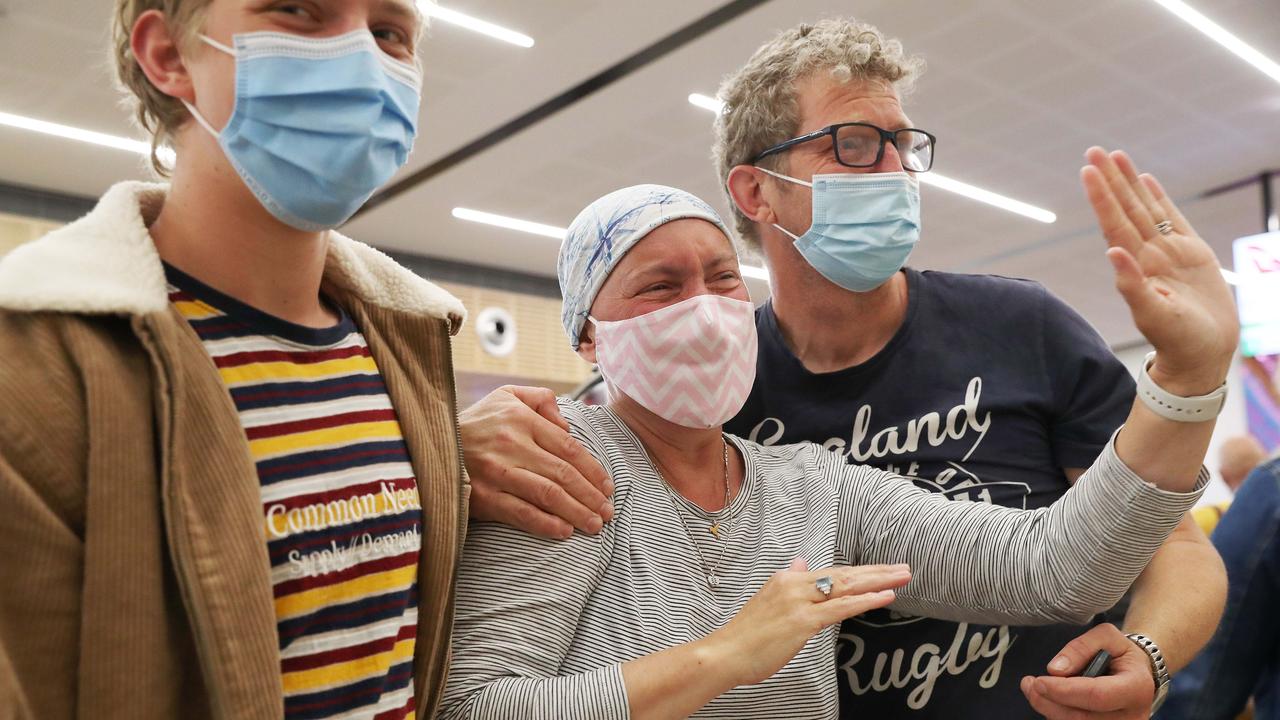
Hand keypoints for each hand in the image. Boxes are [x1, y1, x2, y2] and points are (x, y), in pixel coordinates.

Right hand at [460, 385, 612, 538]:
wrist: (430, 445)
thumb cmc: (476, 423)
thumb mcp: (507, 396)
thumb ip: (542, 400)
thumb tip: (567, 423)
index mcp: (521, 419)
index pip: (568, 446)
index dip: (593, 469)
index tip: (608, 487)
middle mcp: (511, 444)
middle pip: (563, 473)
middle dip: (591, 496)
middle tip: (607, 512)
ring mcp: (496, 472)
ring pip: (548, 494)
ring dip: (577, 512)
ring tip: (594, 525)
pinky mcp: (482, 497)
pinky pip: (521, 513)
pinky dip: (546, 524)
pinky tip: (564, 531)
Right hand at [705, 559, 909, 685]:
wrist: (724, 653)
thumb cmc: (745, 636)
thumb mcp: (767, 600)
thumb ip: (788, 581)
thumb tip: (801, 563)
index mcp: (786, 580)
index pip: (830, 573)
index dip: (859, 571)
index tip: (881, 570)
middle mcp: (794, 584)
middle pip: (844, 575)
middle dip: (877, 571)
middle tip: (904, 567)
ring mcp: (799, 601)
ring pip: (846, 586)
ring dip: (879, 581)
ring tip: (903, 577)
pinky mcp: (803, 621)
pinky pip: (841, 608)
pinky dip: (866, 600)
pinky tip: (885, 597)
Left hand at [1020, 623, 1154, 718]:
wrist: (1138, 674)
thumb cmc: (1122, 654)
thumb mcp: (1107, 637)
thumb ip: (1080, 647)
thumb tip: (1055, 670)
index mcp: (1136, 688)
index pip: (1097, 696)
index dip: (1065, 691)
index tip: (1039, 681)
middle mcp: (1133, 716)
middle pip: (1082, 718)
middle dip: (1049, 702)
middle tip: (1028, 684)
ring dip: (1048, 709)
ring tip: (1033, 689)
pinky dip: (1057, 714)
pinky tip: (1048, 700)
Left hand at [1082, 147, 1238, 394]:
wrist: (1203, 356)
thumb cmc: (1178, 342)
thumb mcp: (1153, 315)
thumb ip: (1132, 285)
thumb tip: (1112, 252)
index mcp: (1135, 266)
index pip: (1114, 223)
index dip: (1101, 197)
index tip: (1087, 171)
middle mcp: (1147, 254)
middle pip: (1125, 208)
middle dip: (1110, 180)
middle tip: (1093, 150)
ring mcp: (1168, 252)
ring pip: (1145, 209)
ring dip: (1130, 183)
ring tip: (1116, 156)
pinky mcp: (1191, 254)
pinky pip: (1172, 220)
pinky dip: (1159, 199)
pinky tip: (1147, 181)